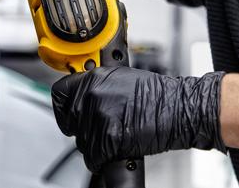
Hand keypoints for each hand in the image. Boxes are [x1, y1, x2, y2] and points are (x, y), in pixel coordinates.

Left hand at [51, 66, 225, 171]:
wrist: (179, 109)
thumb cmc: (158, 95)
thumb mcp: (121, 79)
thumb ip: (97, 86)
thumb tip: (81, 95)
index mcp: (93, 78)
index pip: (59, 95)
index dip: (64, 108)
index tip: (70, 114)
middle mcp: (92, 96)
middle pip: (70, 122)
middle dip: (84, 129)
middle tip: (104, 128)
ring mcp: (98, 117)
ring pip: (82, 143)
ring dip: (97, 146)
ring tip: (118, 135)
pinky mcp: (107, 139)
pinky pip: (94, 158)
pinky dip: (105, 160)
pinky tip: (120, 148)